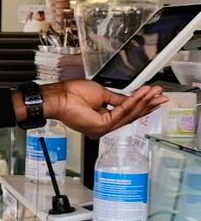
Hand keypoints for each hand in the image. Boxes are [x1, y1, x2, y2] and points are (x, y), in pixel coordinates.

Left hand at [24, 80, 167, 138]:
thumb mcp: (101, 94)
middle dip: (147, 104)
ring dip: (143, 101)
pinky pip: (121, 112)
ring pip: (128, 114)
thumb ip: (118, 100)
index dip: (141, 105)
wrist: (58, 97)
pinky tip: (142, 95)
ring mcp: (102, 128)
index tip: (154, 96)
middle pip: (130, 116)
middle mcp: (103, 127)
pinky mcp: (101, 125)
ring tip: (154, 92)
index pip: (126, 114)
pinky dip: (132, 102)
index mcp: (102, 120)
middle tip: (162, 96)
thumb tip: (131, 99)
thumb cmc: (71, 94)